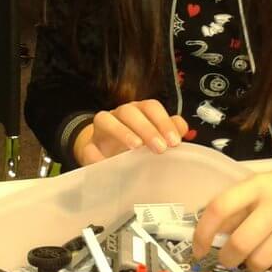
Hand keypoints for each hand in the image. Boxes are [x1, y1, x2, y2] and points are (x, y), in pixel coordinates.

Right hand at [72, 99, 188, 165]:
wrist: (108, 156)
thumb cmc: (136, 145)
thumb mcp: (155, 138)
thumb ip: (170, 131)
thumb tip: (183, 130)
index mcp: (139, 111)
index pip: (151, 107)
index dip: (163, 122)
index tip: (174, 142)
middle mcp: (119, 115)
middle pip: (131, 112)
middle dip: (147, 128)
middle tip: (160, 148)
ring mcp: (102, 129)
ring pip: (106, 120)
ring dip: (122, 132)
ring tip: (136, 147)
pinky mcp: (88, 146)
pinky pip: (88, 147)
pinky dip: (96, 155)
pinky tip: (107, 164)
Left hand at [192, 146, 271, 271]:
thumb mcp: (266, 184)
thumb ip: (242, 206)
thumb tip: (211, 232)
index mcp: (258, 185)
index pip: (220, 208)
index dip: (202, 233)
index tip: (198, 251)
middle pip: (240, 242)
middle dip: (228, 258)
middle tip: (231, 260)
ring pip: (261, 260)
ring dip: (254, 266)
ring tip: (259, 259)